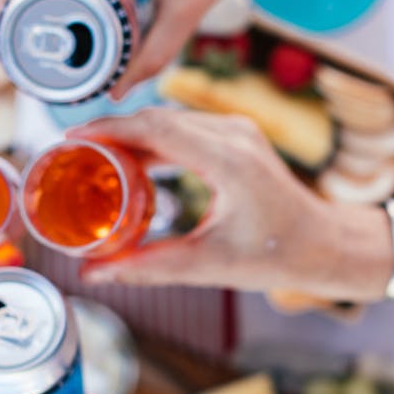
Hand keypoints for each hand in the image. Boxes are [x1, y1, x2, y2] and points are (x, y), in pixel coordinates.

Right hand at [73, 108, 391, 300]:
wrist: (323, 244)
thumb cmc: (275, 256)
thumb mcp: (207, 265)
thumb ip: (147, 267)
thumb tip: (93, 275)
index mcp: (228, 161)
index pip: (155, 129)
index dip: (108, 129)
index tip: (71, 139)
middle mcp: (233, 135)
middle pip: (156, 118)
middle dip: (111, 131)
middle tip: (71, 153)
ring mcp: (237, 131)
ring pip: (169, 120)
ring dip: (130, 134)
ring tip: (92, 157)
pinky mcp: (238, 136)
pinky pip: (185, 127)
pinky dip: (153, 139)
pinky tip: (129, 161)